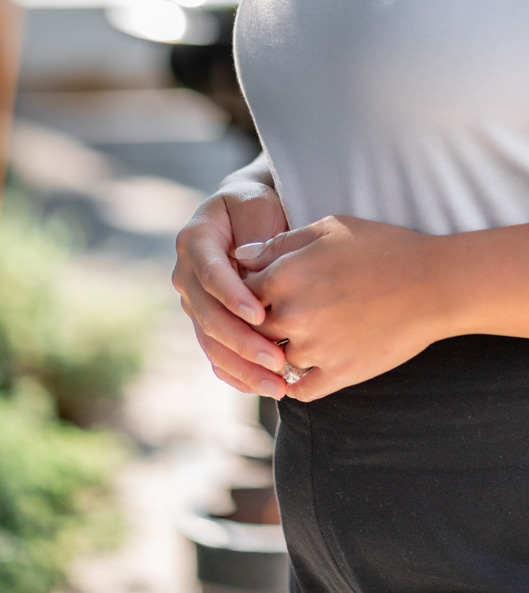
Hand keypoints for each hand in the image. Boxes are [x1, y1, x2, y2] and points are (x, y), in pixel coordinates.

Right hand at [173, 171, 290, 396]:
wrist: (244, 214)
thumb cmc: (255, 205)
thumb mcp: (258, 205)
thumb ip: (255, 234)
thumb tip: (252, 271)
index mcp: (194, 241)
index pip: (210, 274)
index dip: (232, 296)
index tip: (260, 315)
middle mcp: (187, 275)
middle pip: (208, 316)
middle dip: (242, 342)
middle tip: (276, 360)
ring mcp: (194, 303)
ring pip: (211, 342)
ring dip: (243, 367)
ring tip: (277, 385)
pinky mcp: (207, 323)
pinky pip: (217, 354)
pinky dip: (237, 374)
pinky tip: (263, 387)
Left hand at [235, 216, 444, 400]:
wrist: (433, 283)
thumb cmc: (384, 248)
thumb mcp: (332, 228)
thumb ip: (280, 242)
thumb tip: (239, 257)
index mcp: (286, 275)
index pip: (241, 293)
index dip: (250, 293)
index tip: (266, 292)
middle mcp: (293, 315)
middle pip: (254, 330)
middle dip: (264, 324)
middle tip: (284, 316)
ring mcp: (315, 349)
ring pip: (276, 361)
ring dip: (282, 353)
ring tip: (303, 338)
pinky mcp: (338, 374)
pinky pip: (300, 391)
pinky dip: (298, 383)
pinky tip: (310, 367)